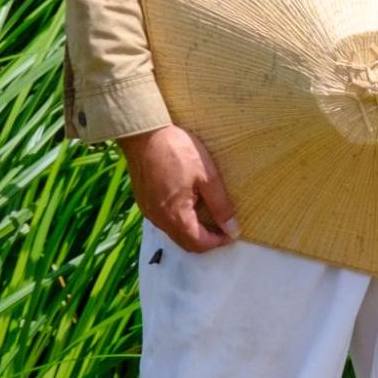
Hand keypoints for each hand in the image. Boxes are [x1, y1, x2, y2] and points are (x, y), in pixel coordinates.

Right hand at [120, 124, 238, 252]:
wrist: (145, 134)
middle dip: (206, 240)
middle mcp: (159, 220)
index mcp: (175, 216)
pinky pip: (165, 221)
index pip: (199, 244)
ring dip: (193, 230)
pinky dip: (180, 220)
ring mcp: (149, 212)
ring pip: (174, 232)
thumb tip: (232, 230)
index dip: (218, 242)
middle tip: (224, 226)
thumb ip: (220, 206)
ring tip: (210, 215)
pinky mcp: (144, 202)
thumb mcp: (207, 177)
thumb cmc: (178, 151)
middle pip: (185, 243)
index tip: (233, 232)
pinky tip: (191, 205)